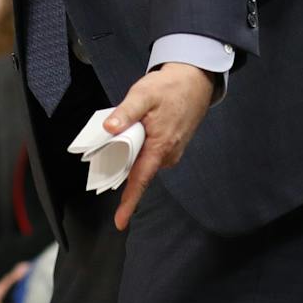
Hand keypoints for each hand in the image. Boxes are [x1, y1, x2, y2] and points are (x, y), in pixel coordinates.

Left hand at [107, 63, 216, 230]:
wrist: (195, 80)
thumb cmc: (170, 87)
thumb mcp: (143, 94)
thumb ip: (126, 112)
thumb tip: (109, 128)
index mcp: (160, 147)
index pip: (141, 180)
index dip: (129, 202)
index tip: (120, 222)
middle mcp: (168, 155)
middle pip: (137, 170)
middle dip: (121, 165)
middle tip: (107, 148)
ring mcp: (171, 152)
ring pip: (143, 160)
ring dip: (130, 153)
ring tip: (126, 131)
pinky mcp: (172, 146)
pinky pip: (150, 153)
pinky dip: (140, 147)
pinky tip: (137, 132)